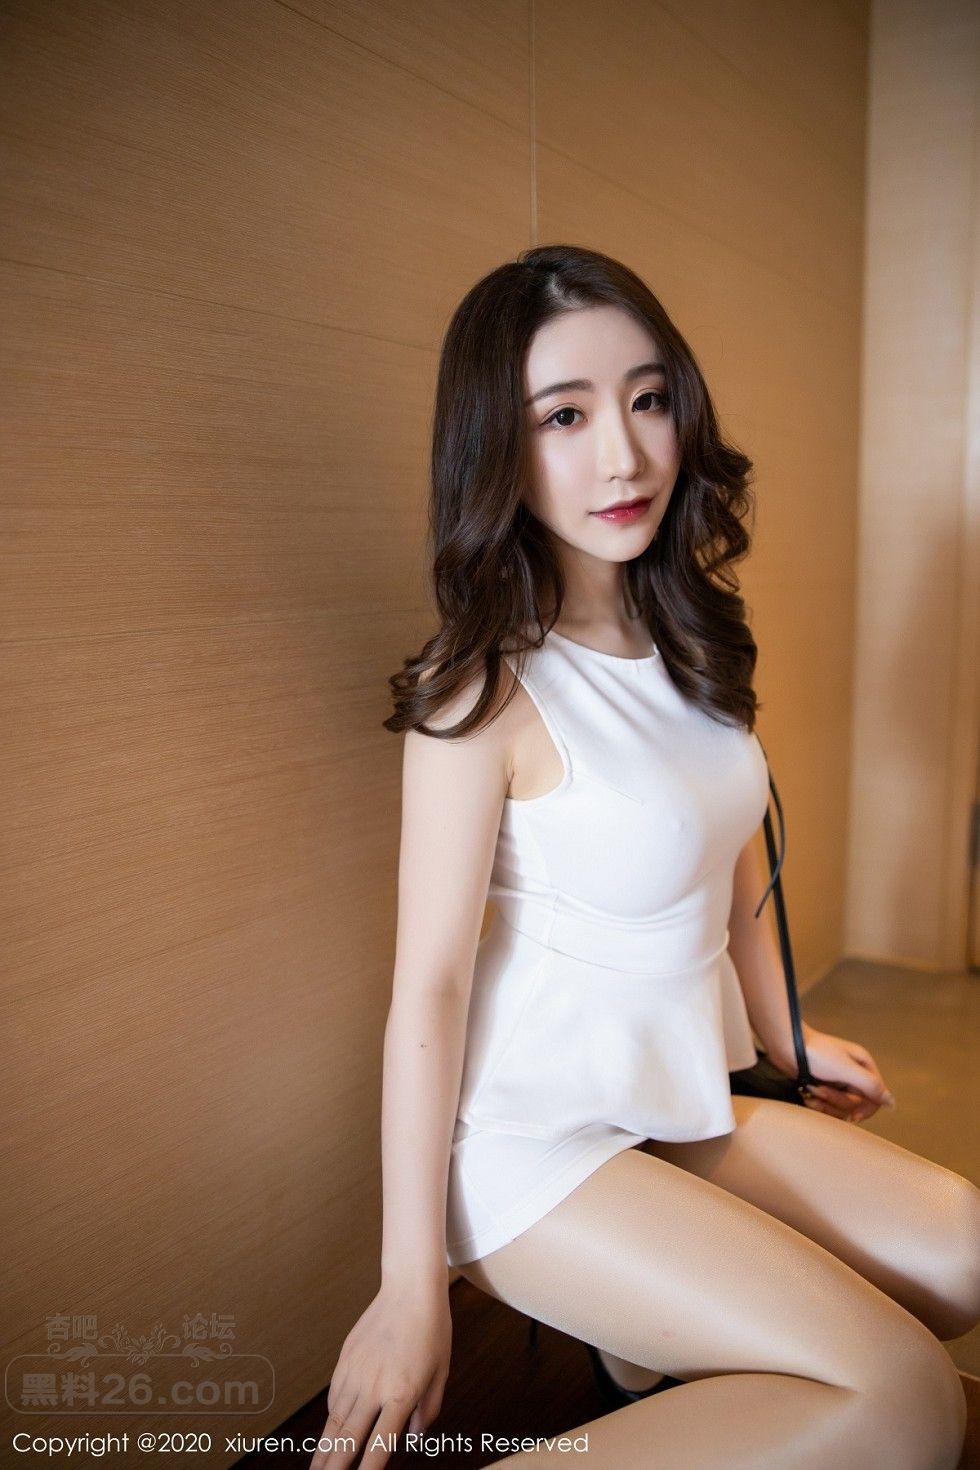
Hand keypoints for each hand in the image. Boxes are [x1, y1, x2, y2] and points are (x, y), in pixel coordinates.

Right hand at [309, 1279, 451, 1468]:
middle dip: (332, 1466)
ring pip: (334, 1419)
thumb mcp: (440, 1373)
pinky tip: (332, 1429)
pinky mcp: (345, 1358)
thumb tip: (413, 1439)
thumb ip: (427, 1411)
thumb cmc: (432, 1330)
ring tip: (317, 1468)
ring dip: (324, 1447)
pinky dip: (332, 1416)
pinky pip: (335, 1396)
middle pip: (346, 1438)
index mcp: (400, 1394)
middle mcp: (373, 1386)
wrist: (410, 1288)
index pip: (378, 1445)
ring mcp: (355, 1371)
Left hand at [774, 1025, 895, 1123]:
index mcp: (864, 1066)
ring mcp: (839, 1081)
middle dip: (837, 1101)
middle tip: (820, 1089)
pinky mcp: (824, 1086)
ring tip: (812, 1090)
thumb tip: (892, 1102)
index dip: (866, 1109)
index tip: (852, 1116)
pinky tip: (807, 1095)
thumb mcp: (846, 1069)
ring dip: (825, 1102)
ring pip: (841, 1106)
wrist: (786, 1046)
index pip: (876, 1097)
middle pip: (856, 1104)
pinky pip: (827, 1105)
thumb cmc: (817, 1054)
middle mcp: (854, 1074)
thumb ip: (870, 1085)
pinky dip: (817, 1103)